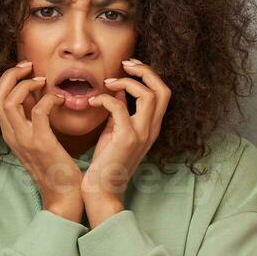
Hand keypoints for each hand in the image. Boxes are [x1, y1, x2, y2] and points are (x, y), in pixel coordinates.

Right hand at [0, 60, 83, 221]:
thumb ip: (32, 119)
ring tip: (44, 81)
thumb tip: (35, 95)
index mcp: (10, 134)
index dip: (8, 80)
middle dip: (11, 75)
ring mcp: (24, 140)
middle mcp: (12, 136)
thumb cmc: (56, 167)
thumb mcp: (37, 140)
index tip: (26, 71)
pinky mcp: (41, 143)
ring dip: (27, 84)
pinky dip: (48, 99)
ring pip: (11, 100)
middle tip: (29, 66)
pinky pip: (38, 111)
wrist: (63, 195)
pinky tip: (59, 99)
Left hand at [82, 57, 169, 224]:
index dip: (148, 75)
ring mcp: (141, 134)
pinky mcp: (126, 138)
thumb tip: (118, 93)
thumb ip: (120, 112)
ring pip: (149, 95)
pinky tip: (93, 101)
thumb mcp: (115, 132)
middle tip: (125, 65)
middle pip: (163, 90)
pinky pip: (120, 107)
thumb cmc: (106, 162)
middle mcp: (151, 129)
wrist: (102, 189)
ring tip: (107, 83)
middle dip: (145, 71)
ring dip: (126, 82)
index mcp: (151, 127)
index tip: (128, 69)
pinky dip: (106, 98)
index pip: (163, 93)